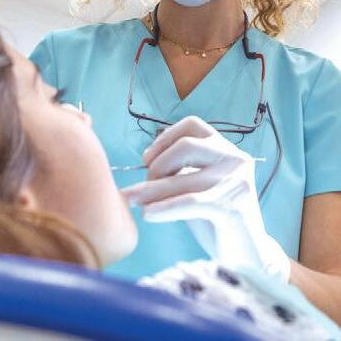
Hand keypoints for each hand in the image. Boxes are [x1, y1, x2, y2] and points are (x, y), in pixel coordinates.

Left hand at [121, 116, 290, 281]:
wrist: (248, 253)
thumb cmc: (216, 216)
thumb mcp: (198, 184)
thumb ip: (180, 169)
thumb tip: (145, 163)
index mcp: (226, 149)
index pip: (193, 126)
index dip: (165, 137)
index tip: (147, 158)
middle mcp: (235, 159)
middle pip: (185, 146)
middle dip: (158, 163)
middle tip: (142, 184)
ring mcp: (236, 182)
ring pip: (183, 178)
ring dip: (151, 189)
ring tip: (131, 199)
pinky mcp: (233, 208)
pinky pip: (189, 203)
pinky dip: (164, 208)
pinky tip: (148, 214)